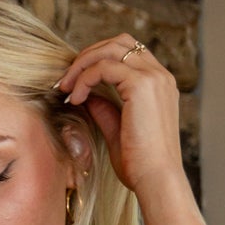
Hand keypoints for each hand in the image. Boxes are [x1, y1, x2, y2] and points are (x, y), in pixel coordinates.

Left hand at [53, 32, 186, 202]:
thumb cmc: (141, 167)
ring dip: (83, 64)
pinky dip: (85, 79)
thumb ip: (105, 110)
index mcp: (159, 85)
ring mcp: (153, 77)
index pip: (128, 54)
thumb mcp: (118, 133)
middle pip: (119, 42)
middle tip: (66, 80)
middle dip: (89, 55)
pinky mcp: (141, 85)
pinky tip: (75, 99)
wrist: (157, 182)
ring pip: (110, 49)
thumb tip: (87, 96)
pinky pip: (104, 67)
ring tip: (65, 87)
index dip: (99, 61)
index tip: (77, 83)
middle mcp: (160, 76)